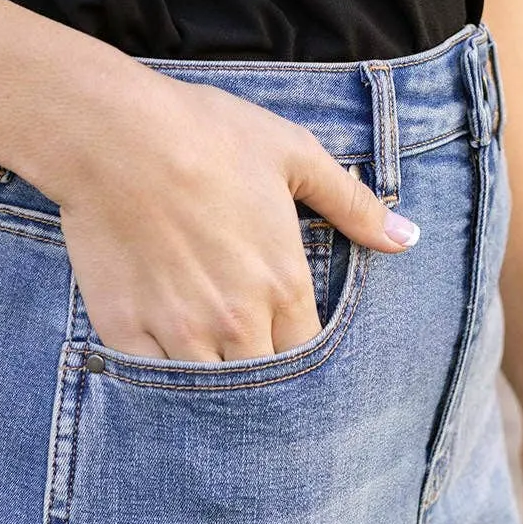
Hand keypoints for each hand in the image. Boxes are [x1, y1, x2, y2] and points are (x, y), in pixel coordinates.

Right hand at [24, 58, 419, 361]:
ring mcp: (180, 332)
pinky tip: (161, 355)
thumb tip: (408, 240)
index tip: (285, 339)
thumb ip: (353, 205)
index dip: (298, 352)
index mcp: (283, 286)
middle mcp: (237, 321)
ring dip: (212, 381)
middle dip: (259, 374)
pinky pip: (152, 380)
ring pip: (209, 391)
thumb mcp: (294, 156)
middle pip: (263, 385)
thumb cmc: (206, 134)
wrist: (114, 132)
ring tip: (206, 358)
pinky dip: (159, 375)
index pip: (307, 356)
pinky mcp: (127, 332)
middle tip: (245, 353)